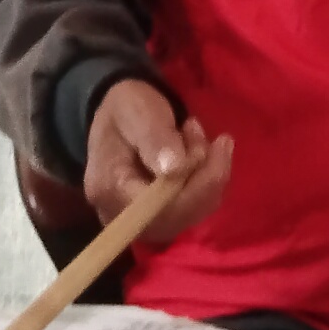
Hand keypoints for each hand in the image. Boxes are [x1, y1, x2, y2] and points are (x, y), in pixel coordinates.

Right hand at [81, 78, 235, 242]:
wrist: (120, 115)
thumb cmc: (126, 108)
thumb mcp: (137, 110)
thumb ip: (154, 136)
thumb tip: (175, 169)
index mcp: (110, 187)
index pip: (160, 208)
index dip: (197, 187)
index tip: (218, 145)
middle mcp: (121, 214)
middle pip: (178, 216)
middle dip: (208, 177)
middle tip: (212, 136)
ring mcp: (139, 221)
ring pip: (191, 214)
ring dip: (209, 177)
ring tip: (198, 136)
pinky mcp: (157, 218)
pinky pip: (193, 211)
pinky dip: (207, 183)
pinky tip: (200, 154)